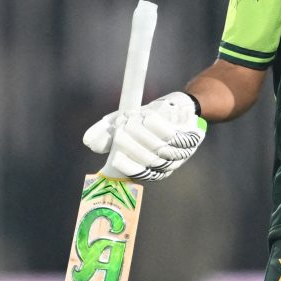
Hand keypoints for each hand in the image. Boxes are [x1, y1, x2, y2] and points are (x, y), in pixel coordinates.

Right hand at [83, 92, 207, 180]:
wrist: (178, 106)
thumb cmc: (147, 118)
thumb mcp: (123, 123)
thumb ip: (106, 133)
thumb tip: (88, 142)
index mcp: (150, 167)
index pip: (139, 174)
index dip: (128, 168)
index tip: (114, 159)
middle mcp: (167, 164)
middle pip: (150, 161)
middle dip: (133, 148)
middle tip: (118, 134)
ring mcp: (181, 153)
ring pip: (162, 149)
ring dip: (145, 136)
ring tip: (130, 122)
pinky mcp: (191, 138)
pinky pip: (176, 136)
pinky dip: (161, 128)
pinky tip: (149, 117)